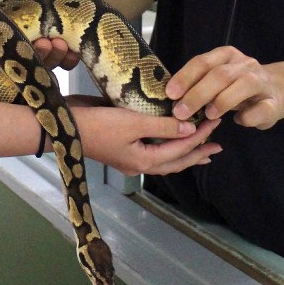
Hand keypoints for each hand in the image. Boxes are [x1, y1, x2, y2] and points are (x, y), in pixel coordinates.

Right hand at [0, 0, 80, 69]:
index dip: (5, 48)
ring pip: (46, 64)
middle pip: (24, 62)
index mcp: (6, 33)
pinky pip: (66, 64)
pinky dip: (69, 59)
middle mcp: (22, 49)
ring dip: (53, 57)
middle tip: (43, 44)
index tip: (15, 41)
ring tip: (60, 43)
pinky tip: (73, 50)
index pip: (0, 46)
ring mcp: (44, 56)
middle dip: (34, 54)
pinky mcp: (64, 58)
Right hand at [72, 105, 221, 175]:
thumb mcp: (133, 122)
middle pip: (176, 161)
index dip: (200, 135)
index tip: (216, 121)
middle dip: (197, 152)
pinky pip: (153, 150)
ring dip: (184, 152)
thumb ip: (163, 126)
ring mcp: (130, 157)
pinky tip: (168, 139)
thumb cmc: (99, 125)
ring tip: (200, 148)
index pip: (181, 148)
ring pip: (165, 158)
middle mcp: (140, 163)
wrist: (65, 127)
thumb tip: (190, 130)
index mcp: (145, 160)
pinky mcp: (122, 147)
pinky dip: (167, 146)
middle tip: (218, 145)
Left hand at [167, 46, 283, 129]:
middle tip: (181, 112)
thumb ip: (197, 84)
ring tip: (208, 115)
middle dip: (198, 94)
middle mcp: (244, 64)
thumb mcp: (216, 79)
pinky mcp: (275, 102)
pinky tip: (238, 121)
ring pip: (243, 85)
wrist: (277, 91)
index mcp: (226, 55)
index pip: (202, 62)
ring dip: (223, 101)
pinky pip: (261, 109)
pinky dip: (247, 117)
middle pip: (220, 74)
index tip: (170, 94)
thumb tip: (171, 99)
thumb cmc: (236, 86)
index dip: (185, 77)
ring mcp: (262, 81)